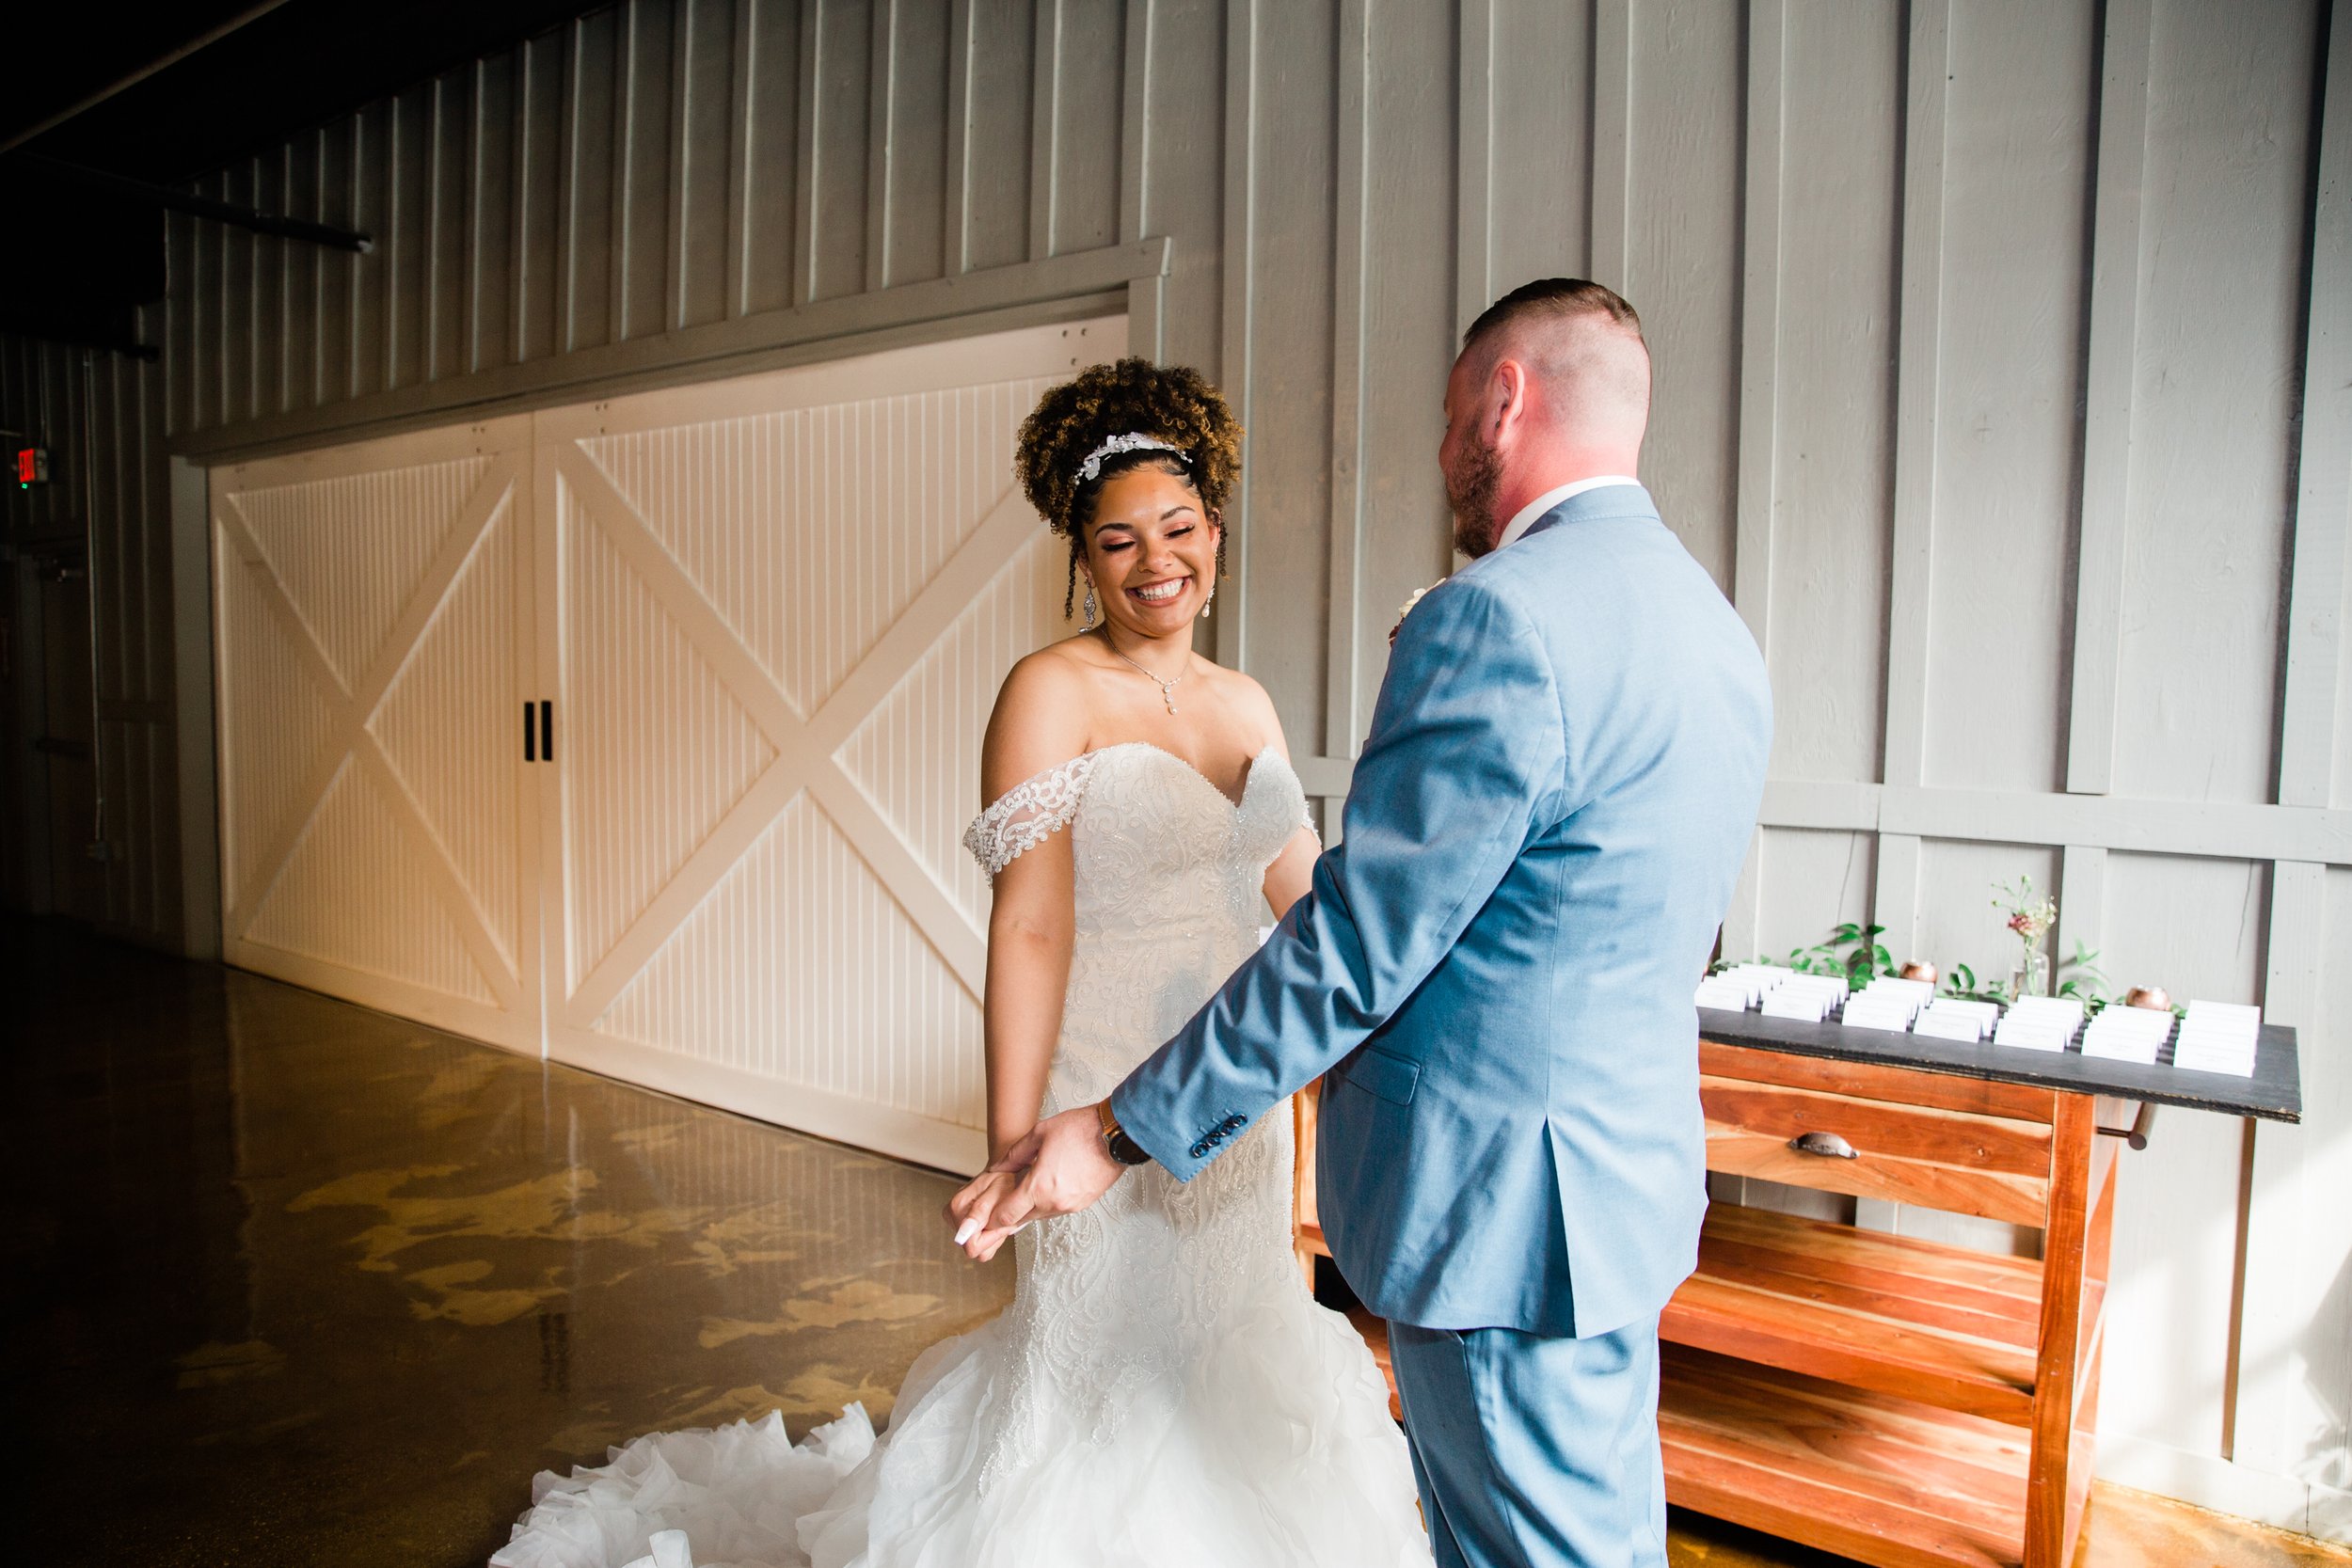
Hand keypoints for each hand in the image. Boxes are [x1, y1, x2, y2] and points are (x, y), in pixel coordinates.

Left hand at [945, 1105, 1128, 1260]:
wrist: (1116, 1135)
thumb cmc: (1080, 1130)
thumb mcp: (1039, 1134)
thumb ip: (1014, 1155)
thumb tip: (997, 1168)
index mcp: (1039, 1187)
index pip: (1007, 1217)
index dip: (994, 1218)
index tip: (988, 1214)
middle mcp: (1054, 1203)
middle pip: (1022, 1219)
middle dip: (1012, 1211)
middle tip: (1006, 1198)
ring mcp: (1070, 1206)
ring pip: (1041, 1214)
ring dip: (1032, 1205)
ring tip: (1032, 1184)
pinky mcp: (1083, 1204)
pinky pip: (1058, 1209)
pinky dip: (1050, 1201)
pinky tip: (1052, 1182)